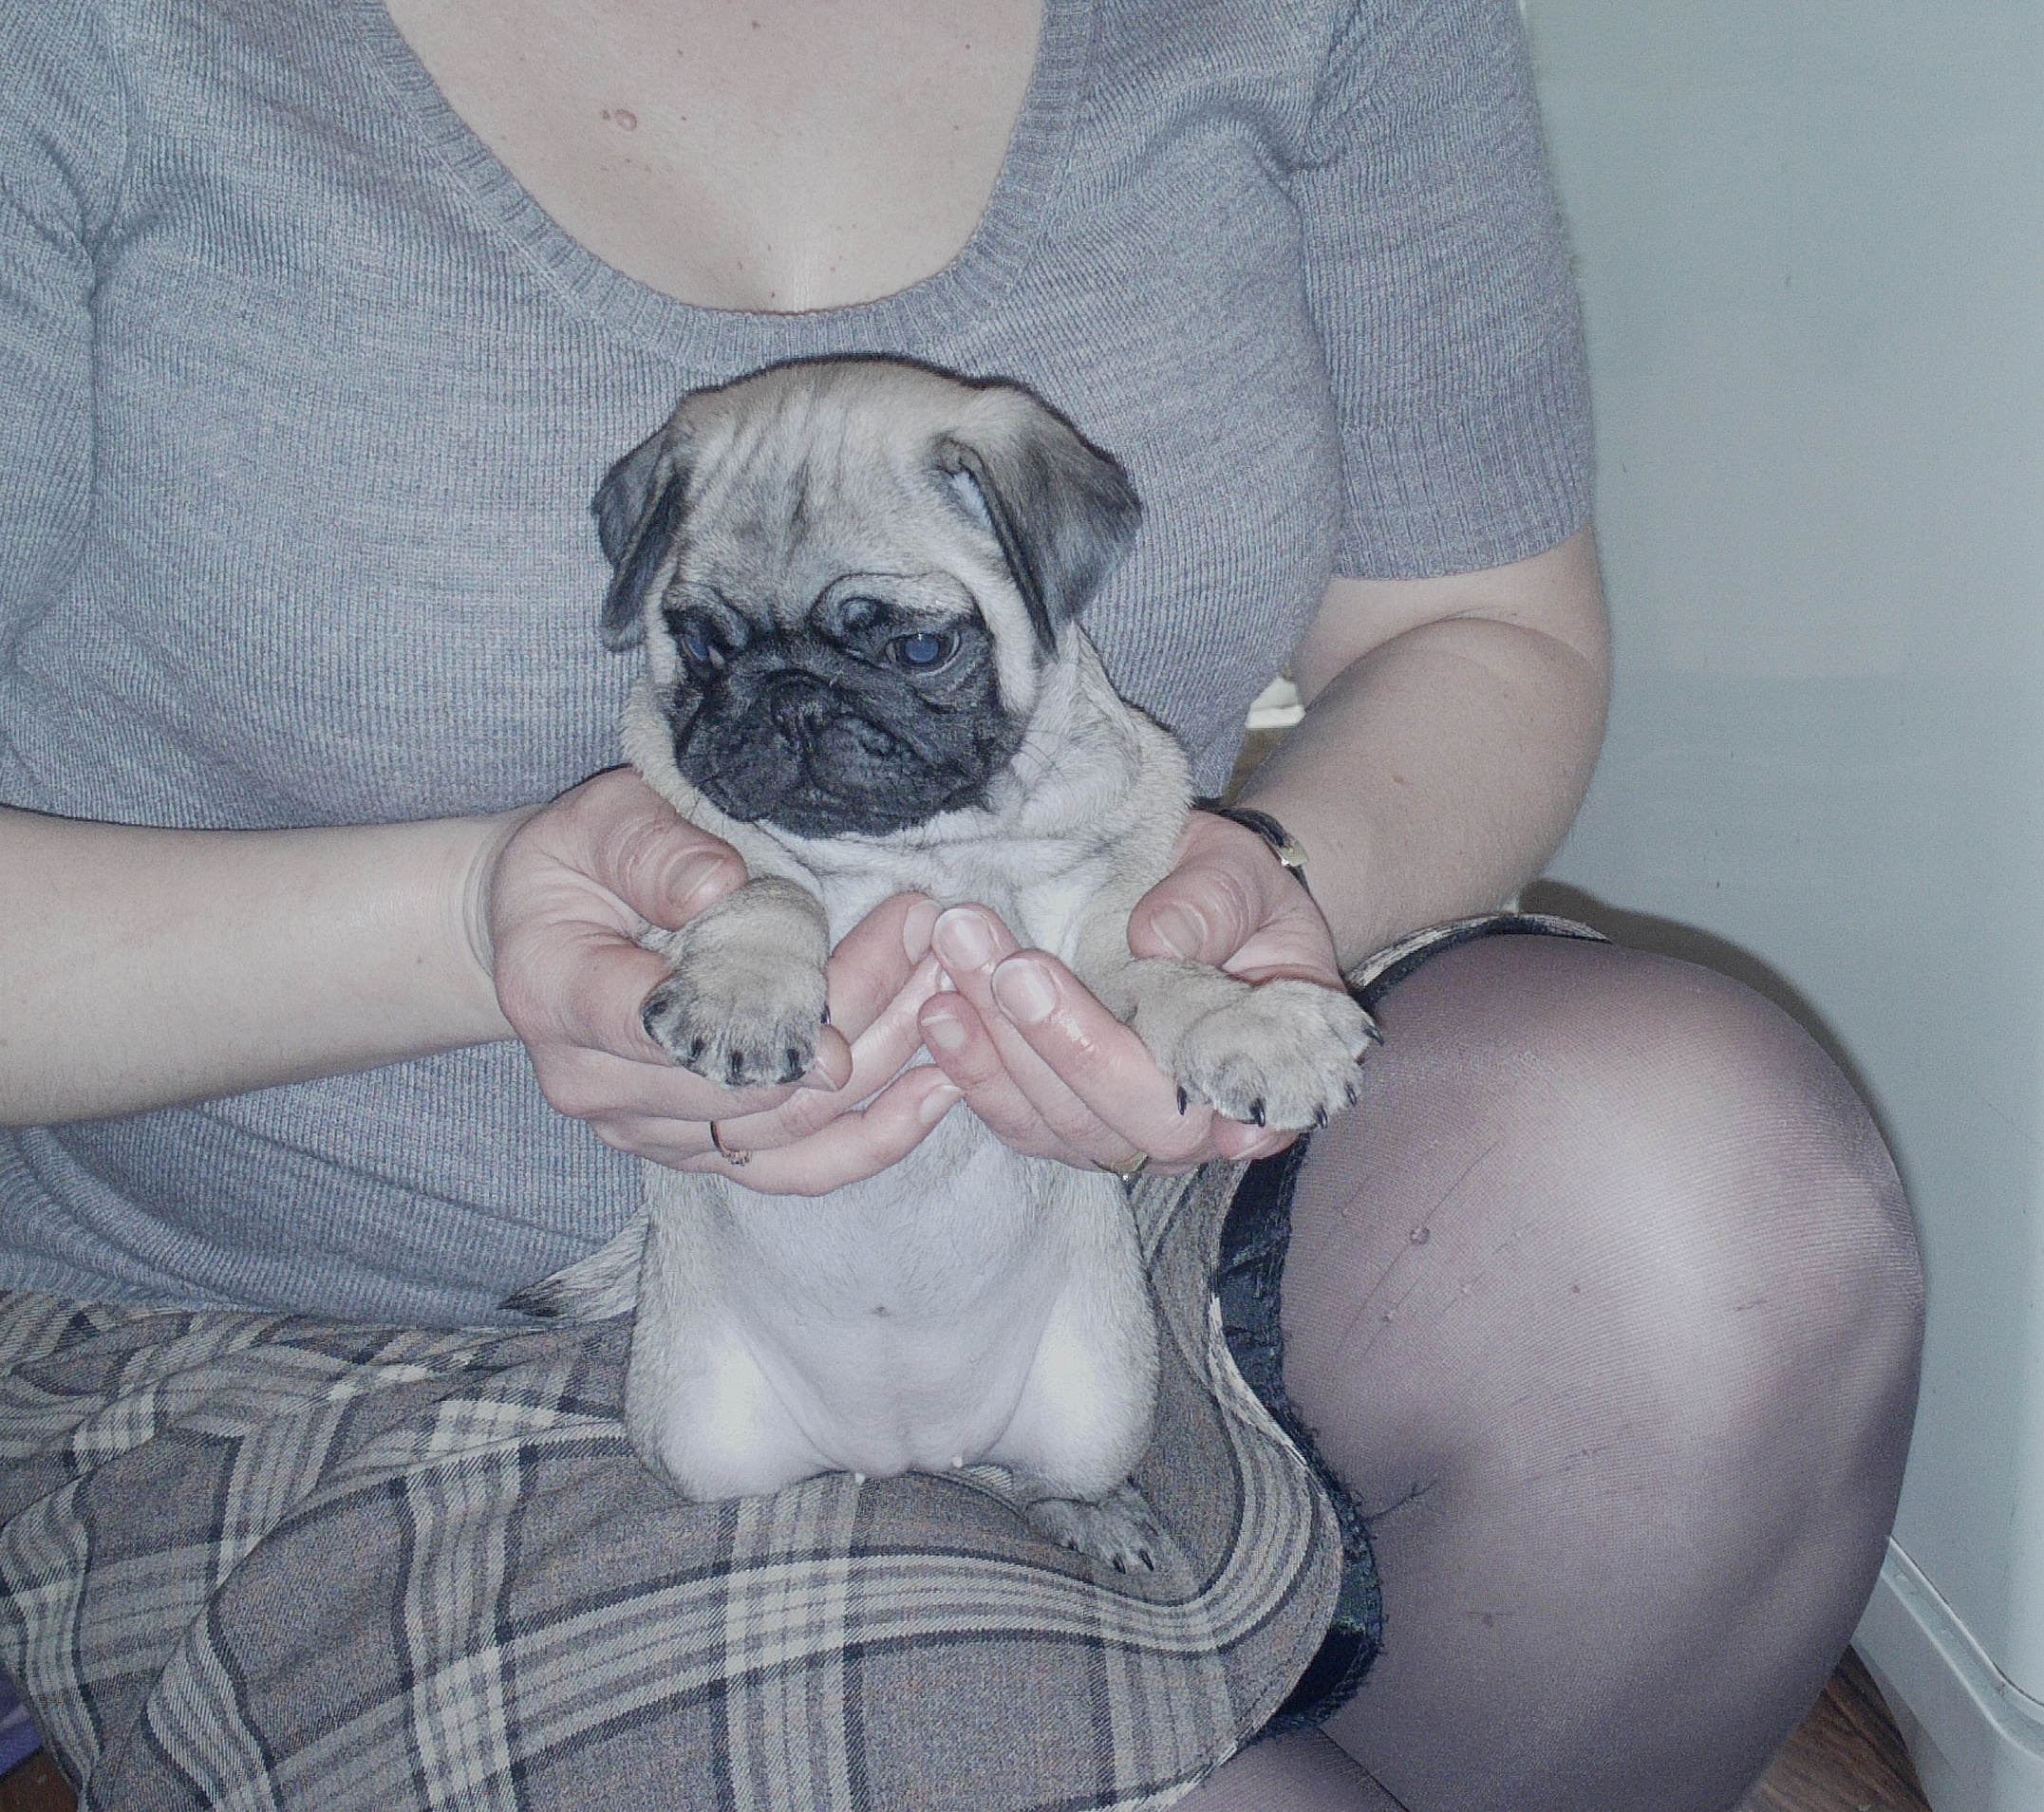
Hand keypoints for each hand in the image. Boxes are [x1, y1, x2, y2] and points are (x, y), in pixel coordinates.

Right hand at [487, 769, 960, 1187]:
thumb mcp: (598, 823)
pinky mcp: (702, 1149)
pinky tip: (936, 1093)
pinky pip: (795, 1166)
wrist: (546, 931)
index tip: (824, 1008)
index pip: (646, 1023)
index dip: (739, 1022)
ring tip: (946, 986)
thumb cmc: (577, 864)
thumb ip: (651, 850)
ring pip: (784, 1123)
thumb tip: (717, 884)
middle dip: (846, 1010)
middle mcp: (597, 1086)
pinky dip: (872, 1138)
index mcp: (556, 994)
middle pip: (741, 1076)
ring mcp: (652, 1130)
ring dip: (878, 1060)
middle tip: (926, 942)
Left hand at [917, 810, 1346, 1174]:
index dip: (1184, 1093)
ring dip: (996, 1052)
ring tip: (950, 968)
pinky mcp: (1065, 1121)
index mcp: (1262, 1069)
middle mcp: (1198, 1125)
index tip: (1143, 1051)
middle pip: (1122, 1118)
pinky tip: (939, 1012)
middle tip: (1000, 960)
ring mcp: (1124, 1132)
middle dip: (1054, 1040)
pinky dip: (972, 1072)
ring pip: (1057, 1125)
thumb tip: (1154, 938)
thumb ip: (1213, 902)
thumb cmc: (1232, 894)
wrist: (1199, 903)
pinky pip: (1017, 1120)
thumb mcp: (1239, 874)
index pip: (1223, 1100)